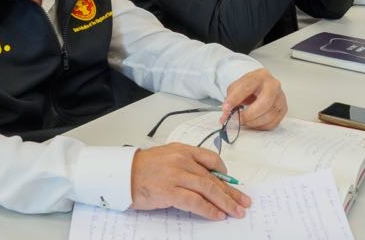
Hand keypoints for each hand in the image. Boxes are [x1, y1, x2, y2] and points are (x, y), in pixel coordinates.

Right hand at [130, 143, 250, 219]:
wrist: (120, 174)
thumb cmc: (141, 168)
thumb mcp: (166, 158)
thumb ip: (185, 165)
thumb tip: (206, 181)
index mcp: (182, 149)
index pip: (211, 158)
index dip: (225, 173)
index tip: (233, 184)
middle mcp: (182, 159)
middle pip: (213, 177)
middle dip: (231, 191)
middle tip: (244, 201)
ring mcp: (176, 175)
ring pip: (208, 189)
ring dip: (226, 202)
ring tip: (236, 211)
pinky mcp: (170, 191)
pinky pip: (195, 201)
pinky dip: (209, 210)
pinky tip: (217, 215)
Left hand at [220, 68, 286, 130]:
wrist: (260, 86)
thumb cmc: (249, 87)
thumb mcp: (237, 88)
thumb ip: (230, 99)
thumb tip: (226, 114)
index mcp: (260, 75)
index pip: (248, 86)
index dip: (236, 99)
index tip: (226, 108)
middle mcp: (273, 85)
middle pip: (264, 104)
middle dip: (248, 115)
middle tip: (237, 119)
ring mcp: (281, 97)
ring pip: (269, 115)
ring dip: (253, 122)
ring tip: (244, 121)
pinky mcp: (283, 109)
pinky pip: (273, 123)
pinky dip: (260, 126)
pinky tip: (253, 123)